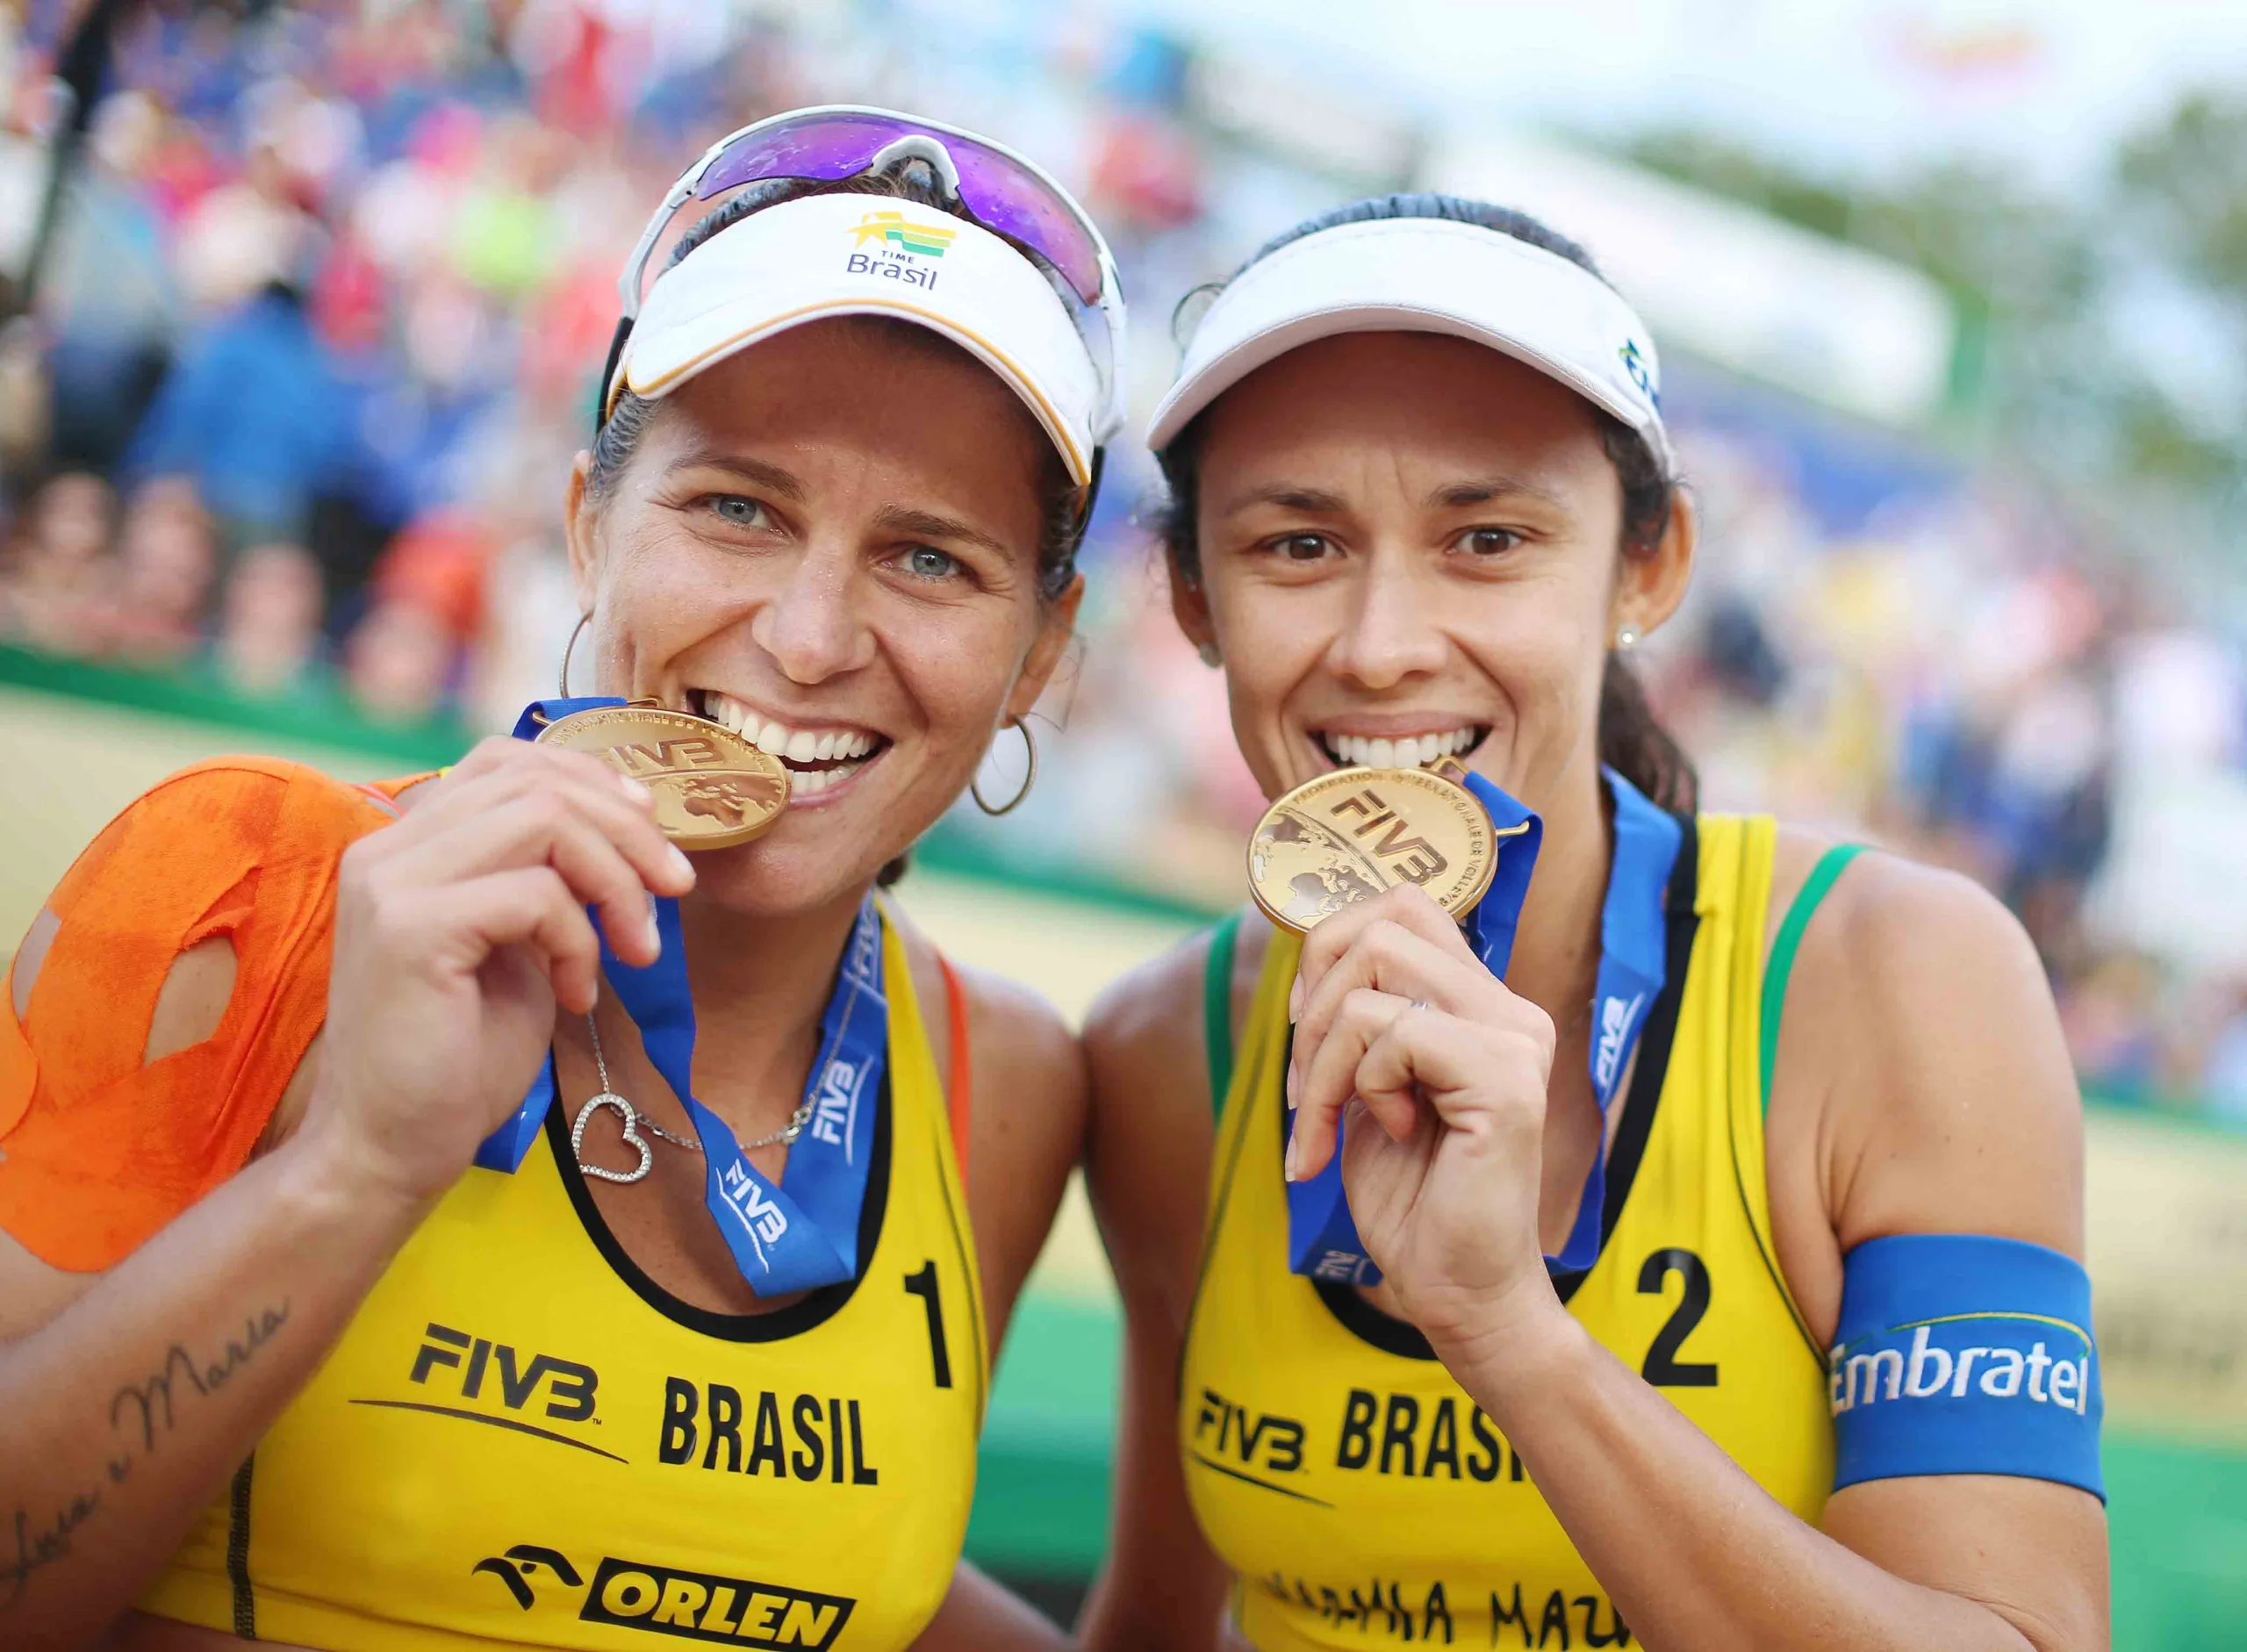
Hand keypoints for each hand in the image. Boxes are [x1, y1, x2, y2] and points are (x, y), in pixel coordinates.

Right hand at [297, 737, 695, 1205]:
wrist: (389, 1150)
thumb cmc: (457, 1058)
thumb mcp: (519, 946)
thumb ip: (547, 879)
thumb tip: (630, 829)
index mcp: (408, 845)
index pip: (505, 760)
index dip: (590, 779)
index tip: (650, 828)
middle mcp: (388, 849)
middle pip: (536, 782)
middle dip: (627, 831)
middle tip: (673, 890)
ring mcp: (391, 884)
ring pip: (543, 820)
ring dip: (614, 881)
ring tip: (634, 950)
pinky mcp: (410, 930)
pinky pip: (536, 895)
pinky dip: (579, 940)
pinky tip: (577, 996)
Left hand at [1287, 883, 1561, 1351]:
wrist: (1459, 1292)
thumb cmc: (1413, 1199)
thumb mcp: (1366, 1087)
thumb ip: (1358, 1017)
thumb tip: (1308, 947)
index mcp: (1483, 1004)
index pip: (1405, 905)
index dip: (1330, 948)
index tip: (1305, 1029)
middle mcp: (1509, 1009)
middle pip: (1381, 925)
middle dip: (1313, 1003)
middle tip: (1305, 1087)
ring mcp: (1514, 1039)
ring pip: (1372, 976)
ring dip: (1322, 1057)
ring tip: (1329, 1123)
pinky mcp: (1504, 1079)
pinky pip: (1390, 1034)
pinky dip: (1357, 1086)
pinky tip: (1390, 1133)